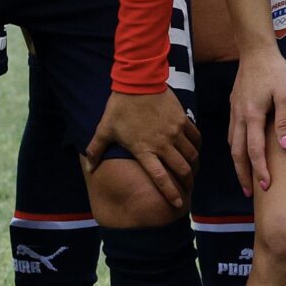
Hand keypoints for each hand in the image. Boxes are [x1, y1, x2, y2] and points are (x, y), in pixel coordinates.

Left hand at [84, 89, 199, 210]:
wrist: (138, 81)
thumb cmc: (120, 107)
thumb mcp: (105, 129)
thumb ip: (96, 150)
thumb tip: (88, 167)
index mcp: (144, 149)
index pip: (160, 177)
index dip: (170, 192)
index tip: (177, 204)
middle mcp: (162, 143)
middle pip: (181, 169)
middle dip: (186, 183)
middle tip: (187, 189)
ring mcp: (175, 131)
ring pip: (191, 155)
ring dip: (193, 166)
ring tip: (192, 172)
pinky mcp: (182, 120)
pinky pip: (195, 138)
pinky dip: (197, 147)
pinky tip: (195, 151)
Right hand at [228, 48, 285, 195]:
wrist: (256, 50)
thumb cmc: (274, 70)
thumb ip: (285, 121)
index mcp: (252, 116)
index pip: (254, 152)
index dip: (260, 171)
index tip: (266, 187)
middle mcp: (239, 117)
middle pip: (237, 154)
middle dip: (243, 175)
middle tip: (250, 193)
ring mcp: (234, 111)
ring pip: (232, 144)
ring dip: (238, 163)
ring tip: (246, 178)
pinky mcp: (234, 106)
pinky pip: (232, 133)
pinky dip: (235, 148)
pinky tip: (241, 152)